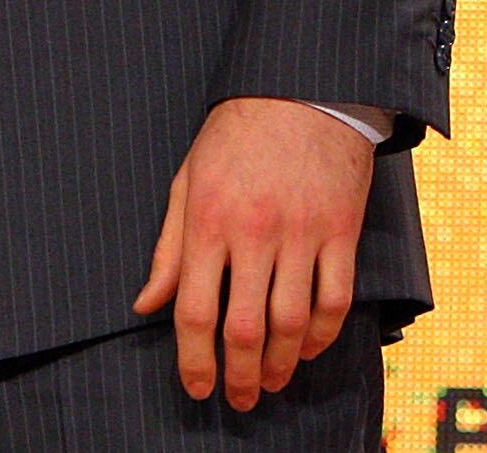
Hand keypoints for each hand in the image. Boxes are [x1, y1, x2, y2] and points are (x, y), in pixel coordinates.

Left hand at [131, 97, 371, 410]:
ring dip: (283, 365)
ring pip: (293, 323)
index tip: (197, 386)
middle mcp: (253, 231)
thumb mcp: (187, 180)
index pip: (195, 309)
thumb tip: (146, 305)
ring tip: (273, 382)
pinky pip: (335, 299)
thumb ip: (169, 248)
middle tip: (240, 399)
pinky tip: (310, 348)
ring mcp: (301, 232)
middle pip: (246, 328)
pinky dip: (323, 335)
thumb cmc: (235, 134)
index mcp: (208, 219)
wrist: (302, 87)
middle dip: (241, 375)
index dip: (193, 359)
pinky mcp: (341, 229)